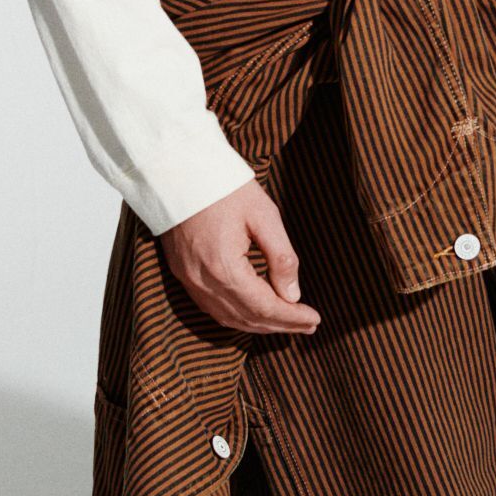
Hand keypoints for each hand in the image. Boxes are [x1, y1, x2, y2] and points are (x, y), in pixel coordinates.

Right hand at [160, 181, 320, 333]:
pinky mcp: (182, 273)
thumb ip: (281, 257)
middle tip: (308, 325)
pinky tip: (255, 313)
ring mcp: (189, 279)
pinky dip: (237, 316)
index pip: (264, 306)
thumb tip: (293, 295)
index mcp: (224, 267)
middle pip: (247, 318)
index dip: (291, 317)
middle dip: (280, 324)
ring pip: (228, 318)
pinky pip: (212, 308)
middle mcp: (203, 281)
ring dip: (259, 325)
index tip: (315, 319)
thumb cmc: (225, 188)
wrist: (179, 170)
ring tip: (287, 323)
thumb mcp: (264, 215)